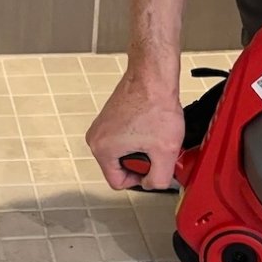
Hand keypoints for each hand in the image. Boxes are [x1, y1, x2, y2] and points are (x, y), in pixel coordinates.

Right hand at [85, 68, 184, 190]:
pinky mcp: (111, 117)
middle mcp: (96, 138)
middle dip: (142, 162)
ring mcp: (102, 126)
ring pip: (124, 153)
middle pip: (120, 168)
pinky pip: (124, 138)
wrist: (153, 77)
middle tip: (157, 149)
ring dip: (142, 148)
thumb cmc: (155, 105)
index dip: (140, 180)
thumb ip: (159, 179)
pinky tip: (152, 126)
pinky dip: (139, 136)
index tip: (153, 168)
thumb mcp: (165, 151)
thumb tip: (153, 184)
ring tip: (155, 135)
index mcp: (102, 150)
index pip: (118, 183)